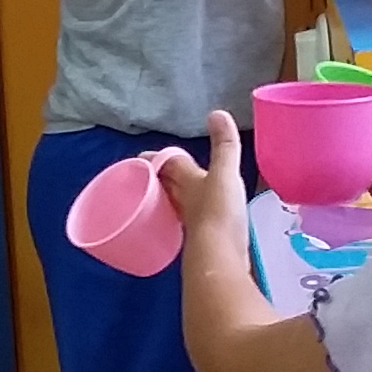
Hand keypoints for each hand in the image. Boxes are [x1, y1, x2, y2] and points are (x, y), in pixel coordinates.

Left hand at [152, 109, 251, 266]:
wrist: (219, 258)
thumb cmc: (219, 211)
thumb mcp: (225, 174)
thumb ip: (225, 146)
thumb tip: (217, 113)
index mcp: (184, 181)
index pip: (166, 164)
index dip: (158, 158)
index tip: (145, 156)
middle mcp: (181, 201)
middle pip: (164, 185)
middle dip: (159, 177)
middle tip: (155, 172)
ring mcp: (190, 222)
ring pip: (174, 204)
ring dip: (172, 198)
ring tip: (177, 193)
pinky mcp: (202, 241)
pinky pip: (190, 222)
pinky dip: (190, 216)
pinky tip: (198, 219)